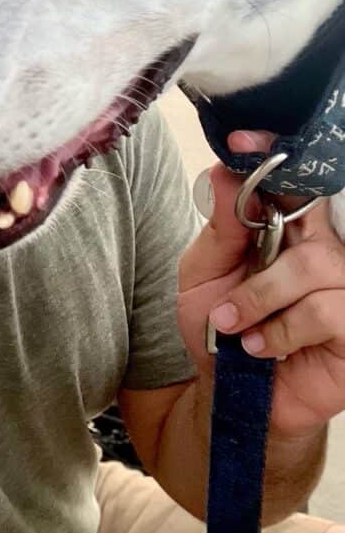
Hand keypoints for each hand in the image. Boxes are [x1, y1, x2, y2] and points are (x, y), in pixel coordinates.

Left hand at [177, 130, 344, 436]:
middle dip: (257, 271)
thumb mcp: (205, 272)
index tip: (243, 139)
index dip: (275, 155)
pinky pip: (327, 312)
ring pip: (314, 267)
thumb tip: (222, 170)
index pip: (295, 182)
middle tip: (222, 307)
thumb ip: (221, 225)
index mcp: (291, 230)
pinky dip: (283, 331)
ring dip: (262, 302)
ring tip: (237, 331)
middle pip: (309, 224)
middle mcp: (326, 253)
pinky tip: (264, 350)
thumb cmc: (219, 326)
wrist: (229, 393)